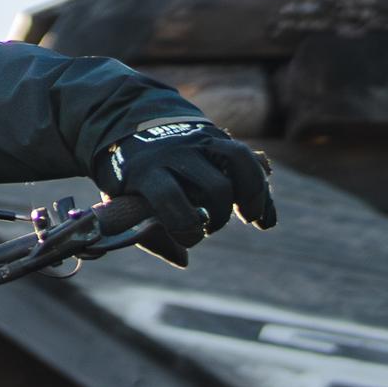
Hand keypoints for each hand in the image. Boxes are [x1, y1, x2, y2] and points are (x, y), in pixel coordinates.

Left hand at [94, 117, 276, 263]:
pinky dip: (261, 187)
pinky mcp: (217, 136)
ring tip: (250, 218)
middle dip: (220, 216)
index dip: (184, 226)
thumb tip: (183, 260)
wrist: (130, 125)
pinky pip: (248, 158)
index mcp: (146, 171)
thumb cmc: (129, 177)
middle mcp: (176, 153)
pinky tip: (264, 214)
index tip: (191, 237)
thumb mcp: (124, 204)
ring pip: (240, 161)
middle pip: (215, 186)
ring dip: (253, 194)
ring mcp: (199, 140)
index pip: (170, 197)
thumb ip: (149, 234)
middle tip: (210, 228)